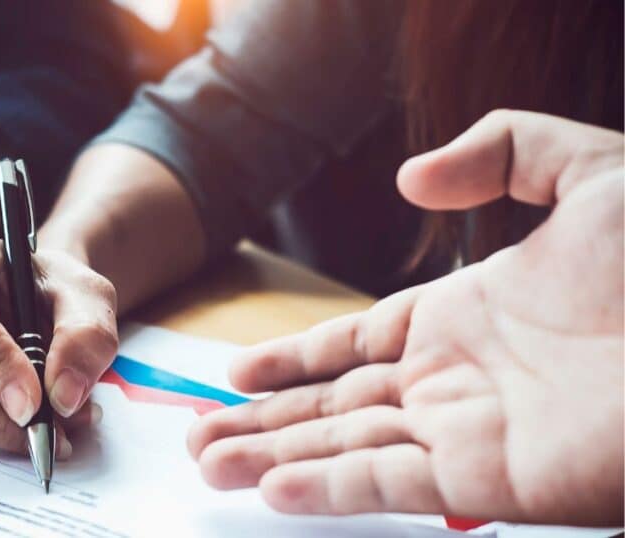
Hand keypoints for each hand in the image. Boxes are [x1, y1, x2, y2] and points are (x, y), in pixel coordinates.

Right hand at [188, 110, 623, 525]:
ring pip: (346, 447)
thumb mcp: (591, 170)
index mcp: (465, 315)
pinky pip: (392, 484)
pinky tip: (272, 490)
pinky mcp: (491, 478)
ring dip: (274, 458)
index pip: (356, 345)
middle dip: (262, 422)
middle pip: (335, 405)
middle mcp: (454, 379)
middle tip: (195, 437)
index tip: (235, 373)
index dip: (294, 360)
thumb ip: (500, 151)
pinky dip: (330, 489)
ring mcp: (468, 430)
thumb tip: (409, 182)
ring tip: (207, 465)